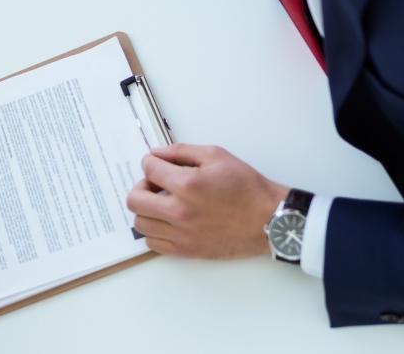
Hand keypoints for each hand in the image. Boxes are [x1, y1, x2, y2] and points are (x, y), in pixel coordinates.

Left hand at [125, 144, 288, 259]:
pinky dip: (155, 231)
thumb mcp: (217, 156)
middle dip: (141, 186)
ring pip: (140, 223)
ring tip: (162, 203)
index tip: (157, 164)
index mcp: (187, 184)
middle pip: (134, 199)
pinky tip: (168, 222)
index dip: (150, 162)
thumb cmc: (247, 188)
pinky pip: (153, 244)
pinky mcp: (187, 250)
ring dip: (146, 210)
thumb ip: (181, 152)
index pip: (148, 168)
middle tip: (155, 185)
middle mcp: (180, 211)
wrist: (268, 220)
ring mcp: (182, 234)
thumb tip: (156, 154)